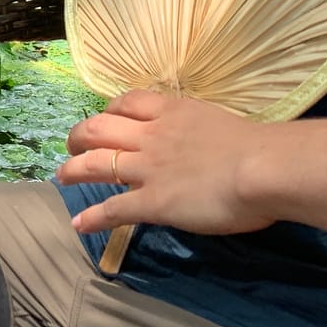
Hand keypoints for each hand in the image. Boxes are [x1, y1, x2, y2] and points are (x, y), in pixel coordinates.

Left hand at [56, 90, 280, 238]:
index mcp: (173, 112)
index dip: (110, 110)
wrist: (264, 168)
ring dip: (74, 170)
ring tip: (62, 177)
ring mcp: (148, 169)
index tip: (105, 118)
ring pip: (96, 163)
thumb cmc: (259, 147)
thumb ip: (202, 134)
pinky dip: (92, 217)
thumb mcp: (221, 125)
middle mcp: (152, 136)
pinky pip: (114, 209)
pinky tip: (79, 224)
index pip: (128, 102)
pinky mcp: (153, 201)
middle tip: (73, 147)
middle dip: (80, 136)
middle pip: (100, 128)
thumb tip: (204, 146)